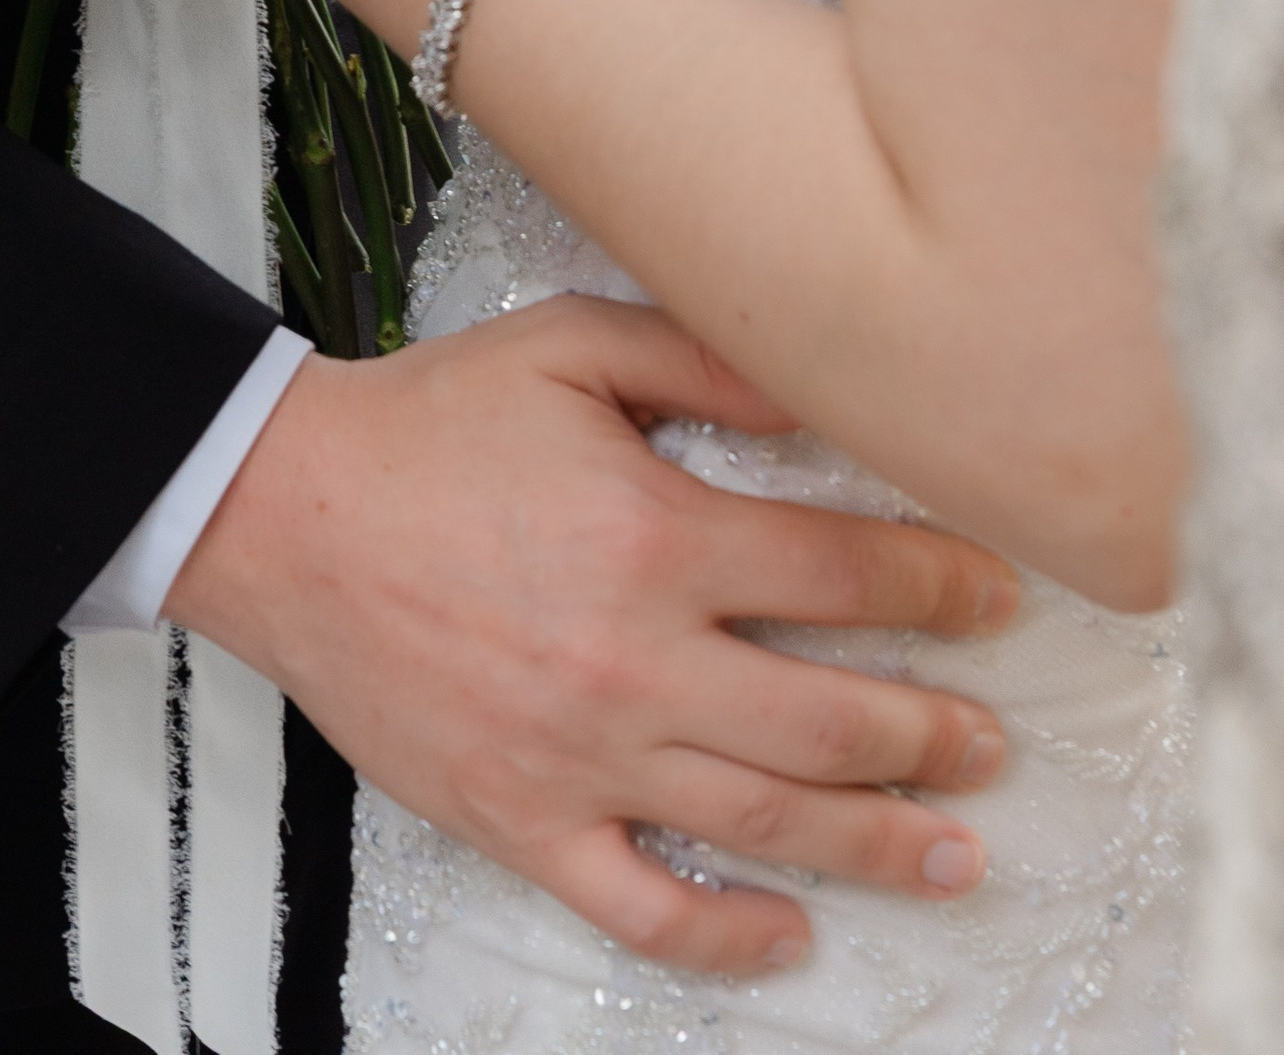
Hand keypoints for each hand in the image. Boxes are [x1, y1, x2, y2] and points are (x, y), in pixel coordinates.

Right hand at [169, 295, 1014, 977]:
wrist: (284, 513)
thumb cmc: (430, 423)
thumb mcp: (572, 346)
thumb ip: (704, 360)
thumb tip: (821, 396)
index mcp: (657, 536)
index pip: (844, 571)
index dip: (940, 583)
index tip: (998, 595)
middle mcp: (636, 660)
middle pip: (830, 719)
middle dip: (935, 733)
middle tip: (995, 744)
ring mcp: (582, 756)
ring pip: (764, 822)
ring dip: (877, 843)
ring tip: (958, 855)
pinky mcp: (521, 821)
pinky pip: (641, 906)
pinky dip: (724, 937)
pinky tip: (790, 938)